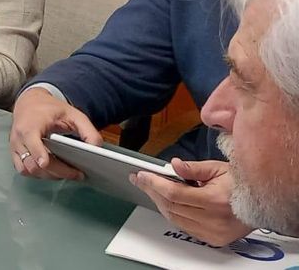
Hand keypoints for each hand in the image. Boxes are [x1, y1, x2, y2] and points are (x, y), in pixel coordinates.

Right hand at [8, 87, 102, 179]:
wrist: (30, 103)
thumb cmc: (50, 109)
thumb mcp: (73, 114)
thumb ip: (88, 130)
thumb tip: (96, 148)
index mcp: (30, 124)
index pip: (31, 141)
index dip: (37, 153)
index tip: (45, 163)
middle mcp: (18, 137)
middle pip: (33, 162)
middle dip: (56, 172)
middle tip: (77, 173)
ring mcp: (15, 147)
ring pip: (28, 170)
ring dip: (48, 175)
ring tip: (67, 172)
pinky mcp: (15, 154)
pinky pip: (24, 170)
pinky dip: (39, 174)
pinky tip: (53, 170)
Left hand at [133, 160, 251, 246]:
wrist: (262, 202)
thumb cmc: (241, 183)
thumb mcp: (218, 168)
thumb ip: (193, 168)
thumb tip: (173, 165)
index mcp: (214, 200)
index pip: (174, 194)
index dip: (154, 184)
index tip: (141, 175)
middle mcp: (213, 219)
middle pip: (171, 207)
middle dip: (152, 192)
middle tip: (141, 180)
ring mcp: (213, 232)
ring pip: (175, 219)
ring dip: (160, 203)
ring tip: (151, 189)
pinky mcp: (214, 239)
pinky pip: (185, 227)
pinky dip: (173, 215)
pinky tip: (167, 203)